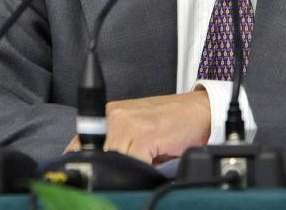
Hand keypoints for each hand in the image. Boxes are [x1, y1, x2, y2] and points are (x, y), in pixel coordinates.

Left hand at [64, 90, 210, 163]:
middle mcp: (115, 115)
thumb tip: (102, 172)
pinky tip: (155, 163)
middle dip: (109, 170)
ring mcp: (128, 123)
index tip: (95, 175)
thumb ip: (120, 147)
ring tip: (148, 162)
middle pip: (97, 156)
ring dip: (127, 170)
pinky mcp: (144, 134)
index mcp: (110, 115)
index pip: (81, 145)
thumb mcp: (140, 135)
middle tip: (131, 170)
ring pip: (112, 161)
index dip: (89, 164)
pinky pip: (132, 164)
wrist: (203, 111)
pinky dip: (141, 170)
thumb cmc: (174, 124)